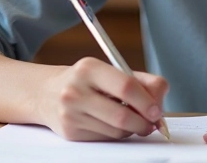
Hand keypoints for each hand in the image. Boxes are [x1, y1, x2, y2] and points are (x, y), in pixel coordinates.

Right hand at [36, 57, 168, 140]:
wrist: (46, 93)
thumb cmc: (86, 81)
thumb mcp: (109, 70)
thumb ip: (140, 80)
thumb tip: (160, 99)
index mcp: (89, 68)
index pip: (126, 86)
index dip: (147, 102)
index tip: (157, 111)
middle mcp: (75, 90)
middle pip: (122, 115)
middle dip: (144, 123)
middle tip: (152, 123)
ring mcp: (70, 113)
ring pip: (116, 130)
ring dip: (131, 129)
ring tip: (131, 120)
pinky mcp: (70, 132)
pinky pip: (105, 138)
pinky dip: (116, 134)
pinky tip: (112, 123)